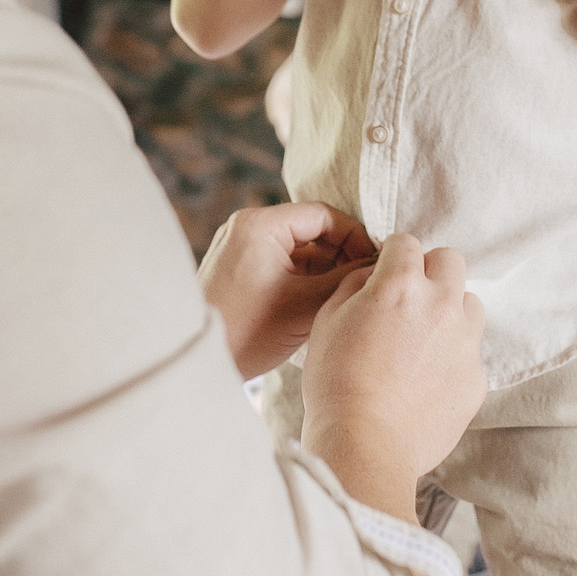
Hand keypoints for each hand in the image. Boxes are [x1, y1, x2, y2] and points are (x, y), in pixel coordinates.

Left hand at [199, 203, 377, 379]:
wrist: (198, 360)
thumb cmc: (246, 332)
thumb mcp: (306, 305)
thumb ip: (346, 279)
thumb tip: (378, 265)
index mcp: (261, 224)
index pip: (324, 215)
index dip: (355, 237)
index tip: (374, 264)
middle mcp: (247, 227)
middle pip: (311, 229)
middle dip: (341, 254)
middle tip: (364, 281)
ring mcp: (240, 247)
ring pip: (298, 249)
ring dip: (324, 269)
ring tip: (346, 295)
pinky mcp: (238, 269)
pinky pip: (281, 264)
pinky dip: (304, 279)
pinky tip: (321, 304)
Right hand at [300, 236, 485, 523]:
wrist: (365, 446)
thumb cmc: (336, 383)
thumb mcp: (328, 320)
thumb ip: (355, 284)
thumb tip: (375, 274)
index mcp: (400, 285)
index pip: (406, 242)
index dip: (391, 256)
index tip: (385, 273)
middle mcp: (441, 305)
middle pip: (450, 260)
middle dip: (429, 271)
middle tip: (407, 299)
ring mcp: (465, 342)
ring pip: (468, 304)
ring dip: (448, 310)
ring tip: (421, 341)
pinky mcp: (476, 378)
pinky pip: (470, 351)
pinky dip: (452, 356)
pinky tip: (426, 379)